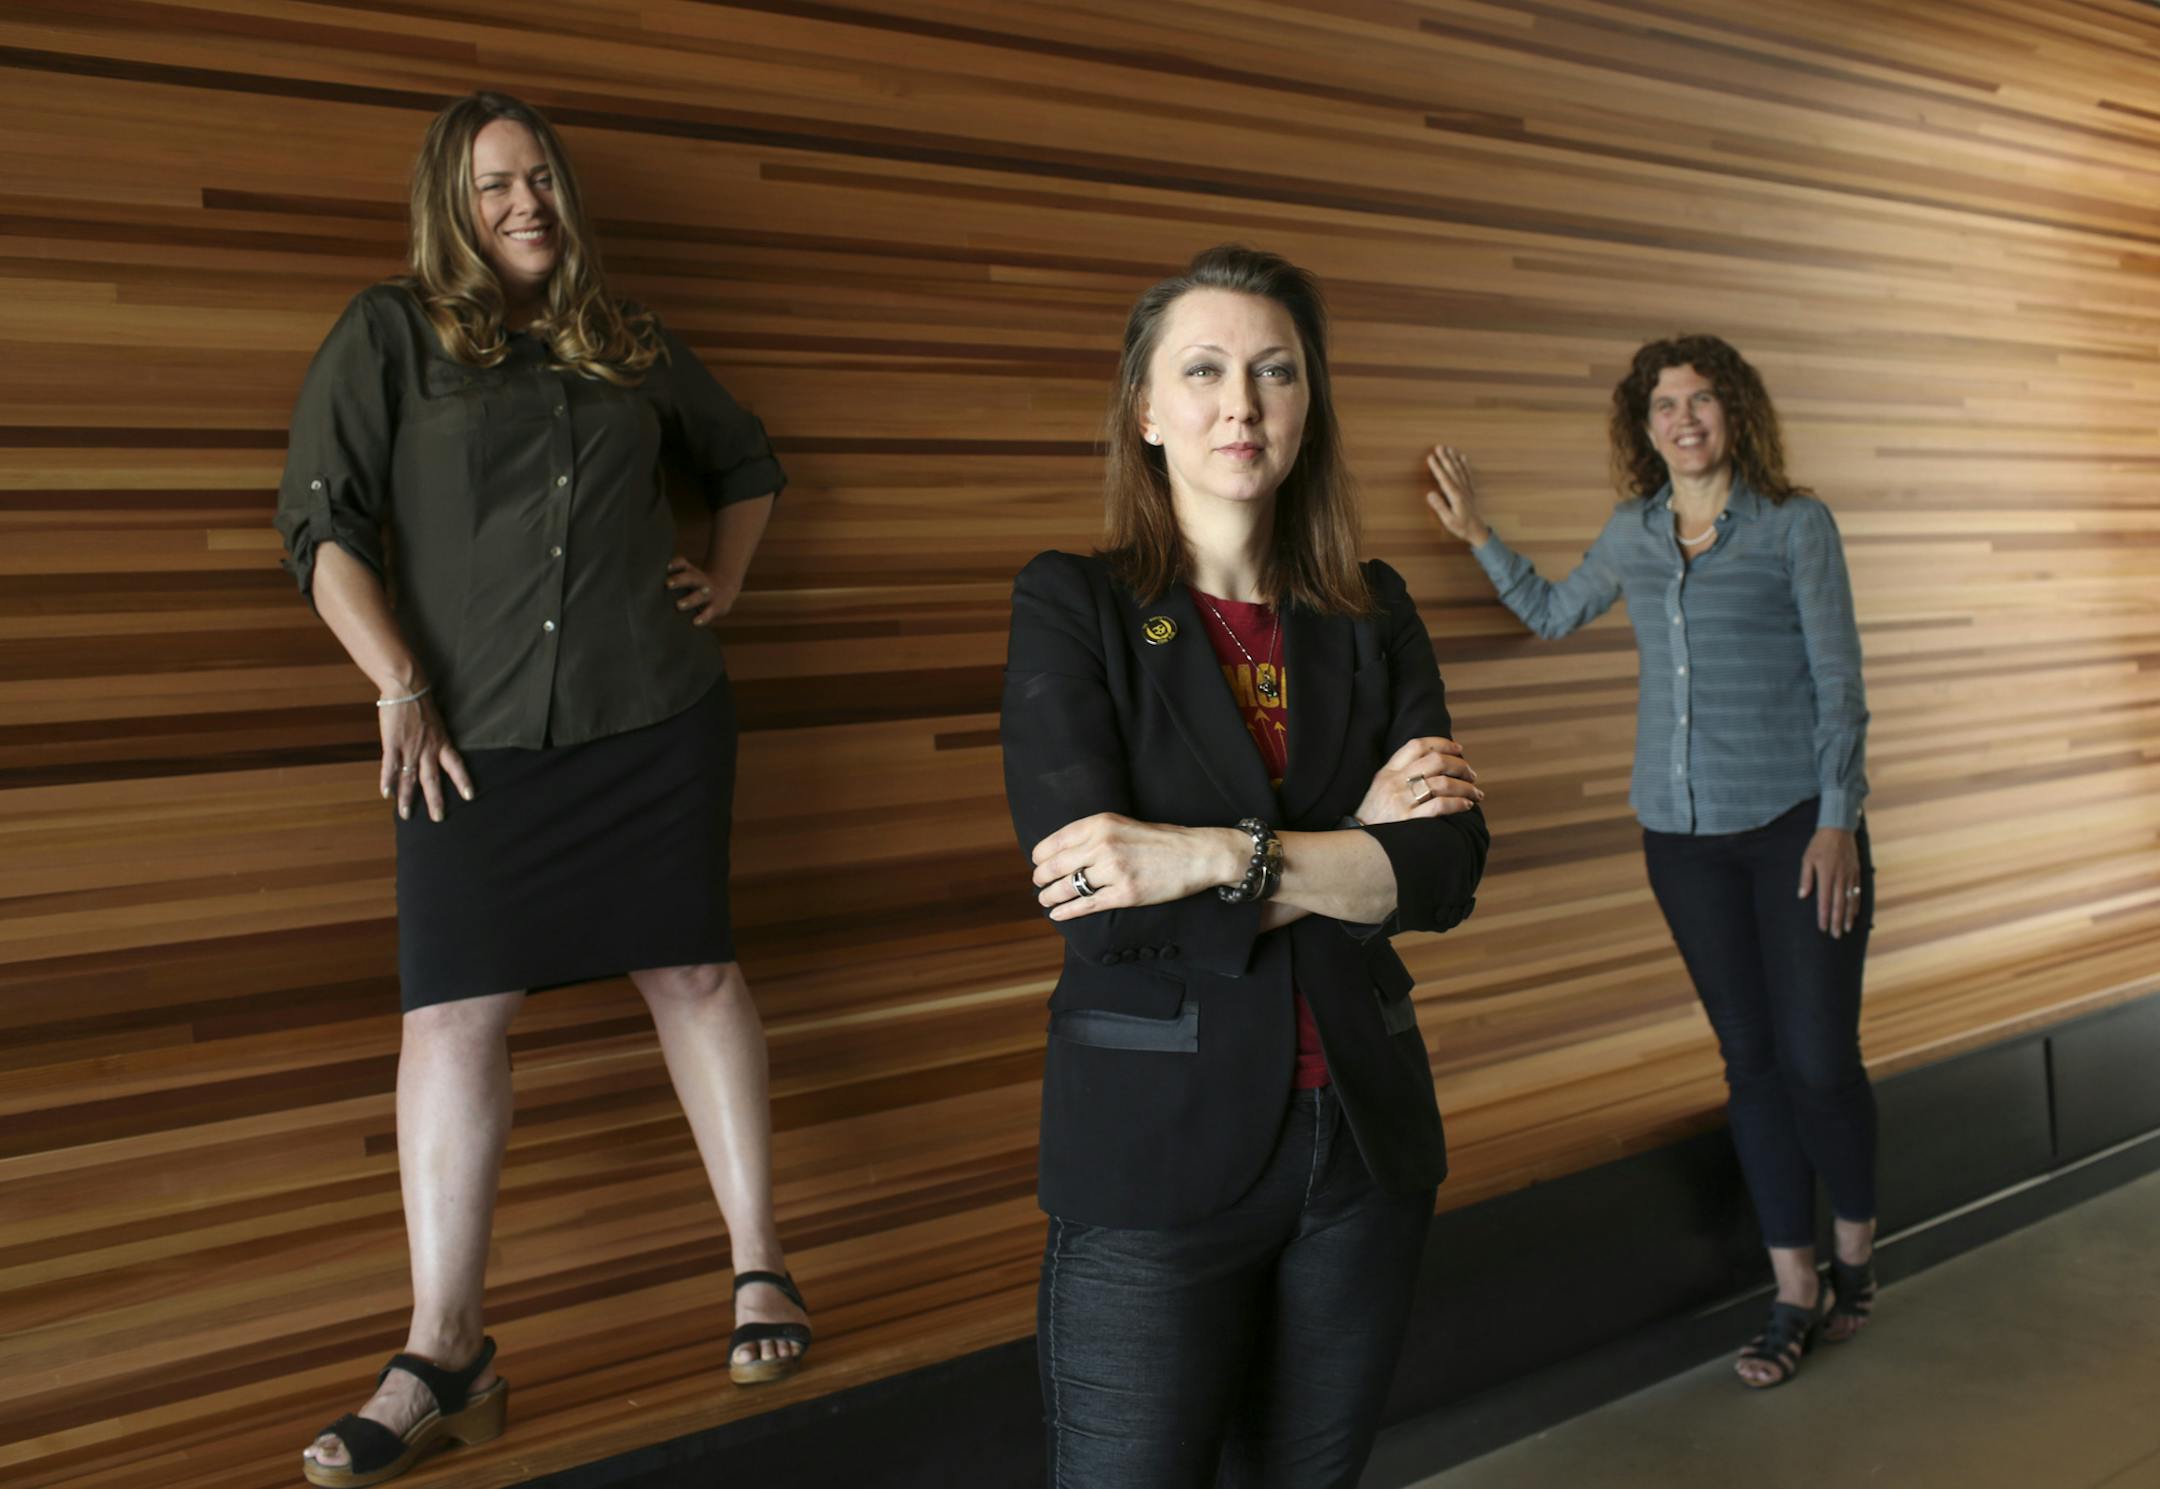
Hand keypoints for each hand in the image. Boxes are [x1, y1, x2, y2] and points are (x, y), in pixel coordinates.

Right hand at [379, 691, 471, 822]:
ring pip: (410, 778)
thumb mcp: (437, 724)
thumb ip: (436, 741)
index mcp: (442, 743)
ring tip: (406, 815)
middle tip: (437, 818)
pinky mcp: (393, 744)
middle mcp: (428, 749)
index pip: (456, 765)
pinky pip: (390, 766)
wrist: (407, 688)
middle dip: (435, 800)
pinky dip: (388, 780)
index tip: (469, 796)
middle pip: (433, 779)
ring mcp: (410, 748)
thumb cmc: (421, 705)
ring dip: (408, 798)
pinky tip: (387, 793)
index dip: (462, 780)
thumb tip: (434, 754)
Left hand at [666, 556, 735, 626]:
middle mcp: (700, 581)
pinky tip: (696, 622)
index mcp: (691, 572)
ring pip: (700, 596)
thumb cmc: (696, 584)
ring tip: (679, 605)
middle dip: (680, 580)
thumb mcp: (687, 576)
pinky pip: (710, 612)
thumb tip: (642, 583)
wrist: (725, 589)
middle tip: (667, 584)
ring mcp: (709, 594)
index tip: (664, 567)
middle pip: (690, 578)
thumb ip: (670, 578)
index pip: (682, 563)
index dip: (674, 564)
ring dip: (690, 600)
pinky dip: (703, 617)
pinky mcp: (716, 607)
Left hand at [1030, 813, 1242, 921]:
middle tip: (1039, 883)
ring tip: (1044, 899)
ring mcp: (1113, 871)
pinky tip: (1057, 914)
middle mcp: (1103, 845)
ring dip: (1050, 895)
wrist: (1195, 854)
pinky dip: (1067, 911)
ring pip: (1068, 887)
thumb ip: (1093, 834)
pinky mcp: (1125, 894)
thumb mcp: (1121, 824)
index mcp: (1100, 823)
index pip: (1055, 842)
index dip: (1041, 856)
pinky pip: (1086, 905)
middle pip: (1056, 866)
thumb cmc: (1159, 839)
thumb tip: (1062, 852)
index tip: (1038, 862)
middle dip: (1042, 877)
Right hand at [1356, 736, 1482, 824]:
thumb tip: (1435, 764)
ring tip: (1475, 793)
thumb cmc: (1373, 818)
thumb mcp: (1379, 789)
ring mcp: (1401, 802)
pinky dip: (1458, 803)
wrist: (1357, 845)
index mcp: (1387, 772)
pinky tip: (1466, 806)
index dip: (1442, 743)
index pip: (1416, 745)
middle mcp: (1394, 783)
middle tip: (1472, 775)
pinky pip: (1440, 806)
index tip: (1458, 748)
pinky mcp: (1408, 821)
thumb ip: (1400, 775)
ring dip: (1465, 787)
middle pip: (1435, 761)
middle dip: (1460, 765)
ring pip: (1442, 783)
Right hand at [1424, 444, 1491, 546]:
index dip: (1437, 467)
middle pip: (1452, 470)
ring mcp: (1467, 489)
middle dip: (1445, 458)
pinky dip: (1465, 465)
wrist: (1478, 531)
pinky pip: (1468, 474)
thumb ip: (1440, 506)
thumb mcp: (1448, 520)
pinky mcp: (1470, 490)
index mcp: (1455, 496)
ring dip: (1453, 458)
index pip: (1444, 479)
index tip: (1430, 457)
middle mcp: (1462, 490)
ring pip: (1460, 470)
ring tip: (1448, 448)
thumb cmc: (1461, 527)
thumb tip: (1430, 493)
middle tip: (1439, 446)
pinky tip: (1462, 457)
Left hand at [1798, 827, 1863, 936]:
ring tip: (1846, 929)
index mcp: (1826, 876)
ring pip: (1850, 900)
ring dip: (1847, 916)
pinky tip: (1854, 914)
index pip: (1824, 901)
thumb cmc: (1819, 844)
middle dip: (1836, 921)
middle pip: (1838, 905)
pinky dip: (1856, 904)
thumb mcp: (1807, 859)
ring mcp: (1850, 876)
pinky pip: (1857, 892)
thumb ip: (1806, 878)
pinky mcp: (1856, 872)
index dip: (1823, 916)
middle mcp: (1839, 878)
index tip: (1822, 928)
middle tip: (1835, 935)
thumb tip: (1802, 896)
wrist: (1838, 829)